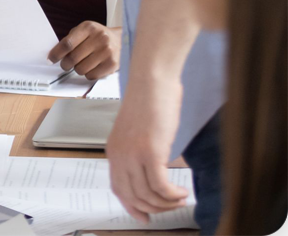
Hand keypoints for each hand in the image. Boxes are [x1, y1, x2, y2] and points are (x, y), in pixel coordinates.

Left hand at [47, 22, 120, 79]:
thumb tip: (55, 54)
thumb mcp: (85, 31)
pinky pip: (91, 76)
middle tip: (65, 64)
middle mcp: (99, 38)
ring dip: (77, 69)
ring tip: (82, 63)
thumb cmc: (98, 37)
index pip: (67, 43)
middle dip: (65, 64)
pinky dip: (88, 74)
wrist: (121, 41)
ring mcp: (107, 52)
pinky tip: (92, 67)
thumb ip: (71, 40)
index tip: (50, 59)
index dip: (56, 53)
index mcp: (88, 27)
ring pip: (81, 69)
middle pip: (73, 58)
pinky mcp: (112, 64)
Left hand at [106, 76, 189, 221]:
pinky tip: (183, 191)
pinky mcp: (150, 152)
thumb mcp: (137, 131)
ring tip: (181, 197)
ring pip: (148, 196)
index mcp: (114, 149)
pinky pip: (161, 187)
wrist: (152, 79)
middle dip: (155, 208)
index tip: (145, 217)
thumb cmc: (149, 100)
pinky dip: (173, 194)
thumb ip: (137, 153)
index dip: (132, 206)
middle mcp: (119, 154)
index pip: (118, 188)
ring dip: (168, 203)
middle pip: (133, 197)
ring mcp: (133, 154)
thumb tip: (150, 176)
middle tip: (172, 207)